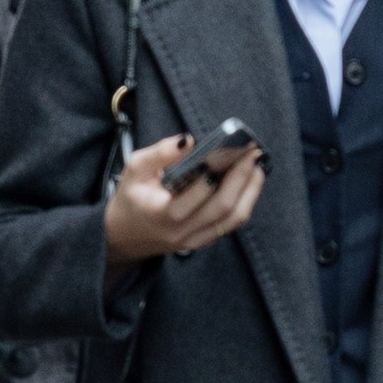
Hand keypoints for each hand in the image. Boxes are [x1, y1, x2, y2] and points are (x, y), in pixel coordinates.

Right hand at [104, 130, 265, 266]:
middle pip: (222, 208)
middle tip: (253, 153)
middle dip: (242, 178)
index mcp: (160, 214)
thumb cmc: (131, 198)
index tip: (229, 151)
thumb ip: (158, 153)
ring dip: (251, 191)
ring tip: (257, 165)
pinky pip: (231, 224)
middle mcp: (181, 232)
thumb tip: (189, 140)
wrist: (124, 236)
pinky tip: (250, 182)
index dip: (214, 175)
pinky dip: (245, 201)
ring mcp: (195, 240)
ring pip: (233, 219)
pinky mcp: (204, 241)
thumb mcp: (134, 170)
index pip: (194, 197)